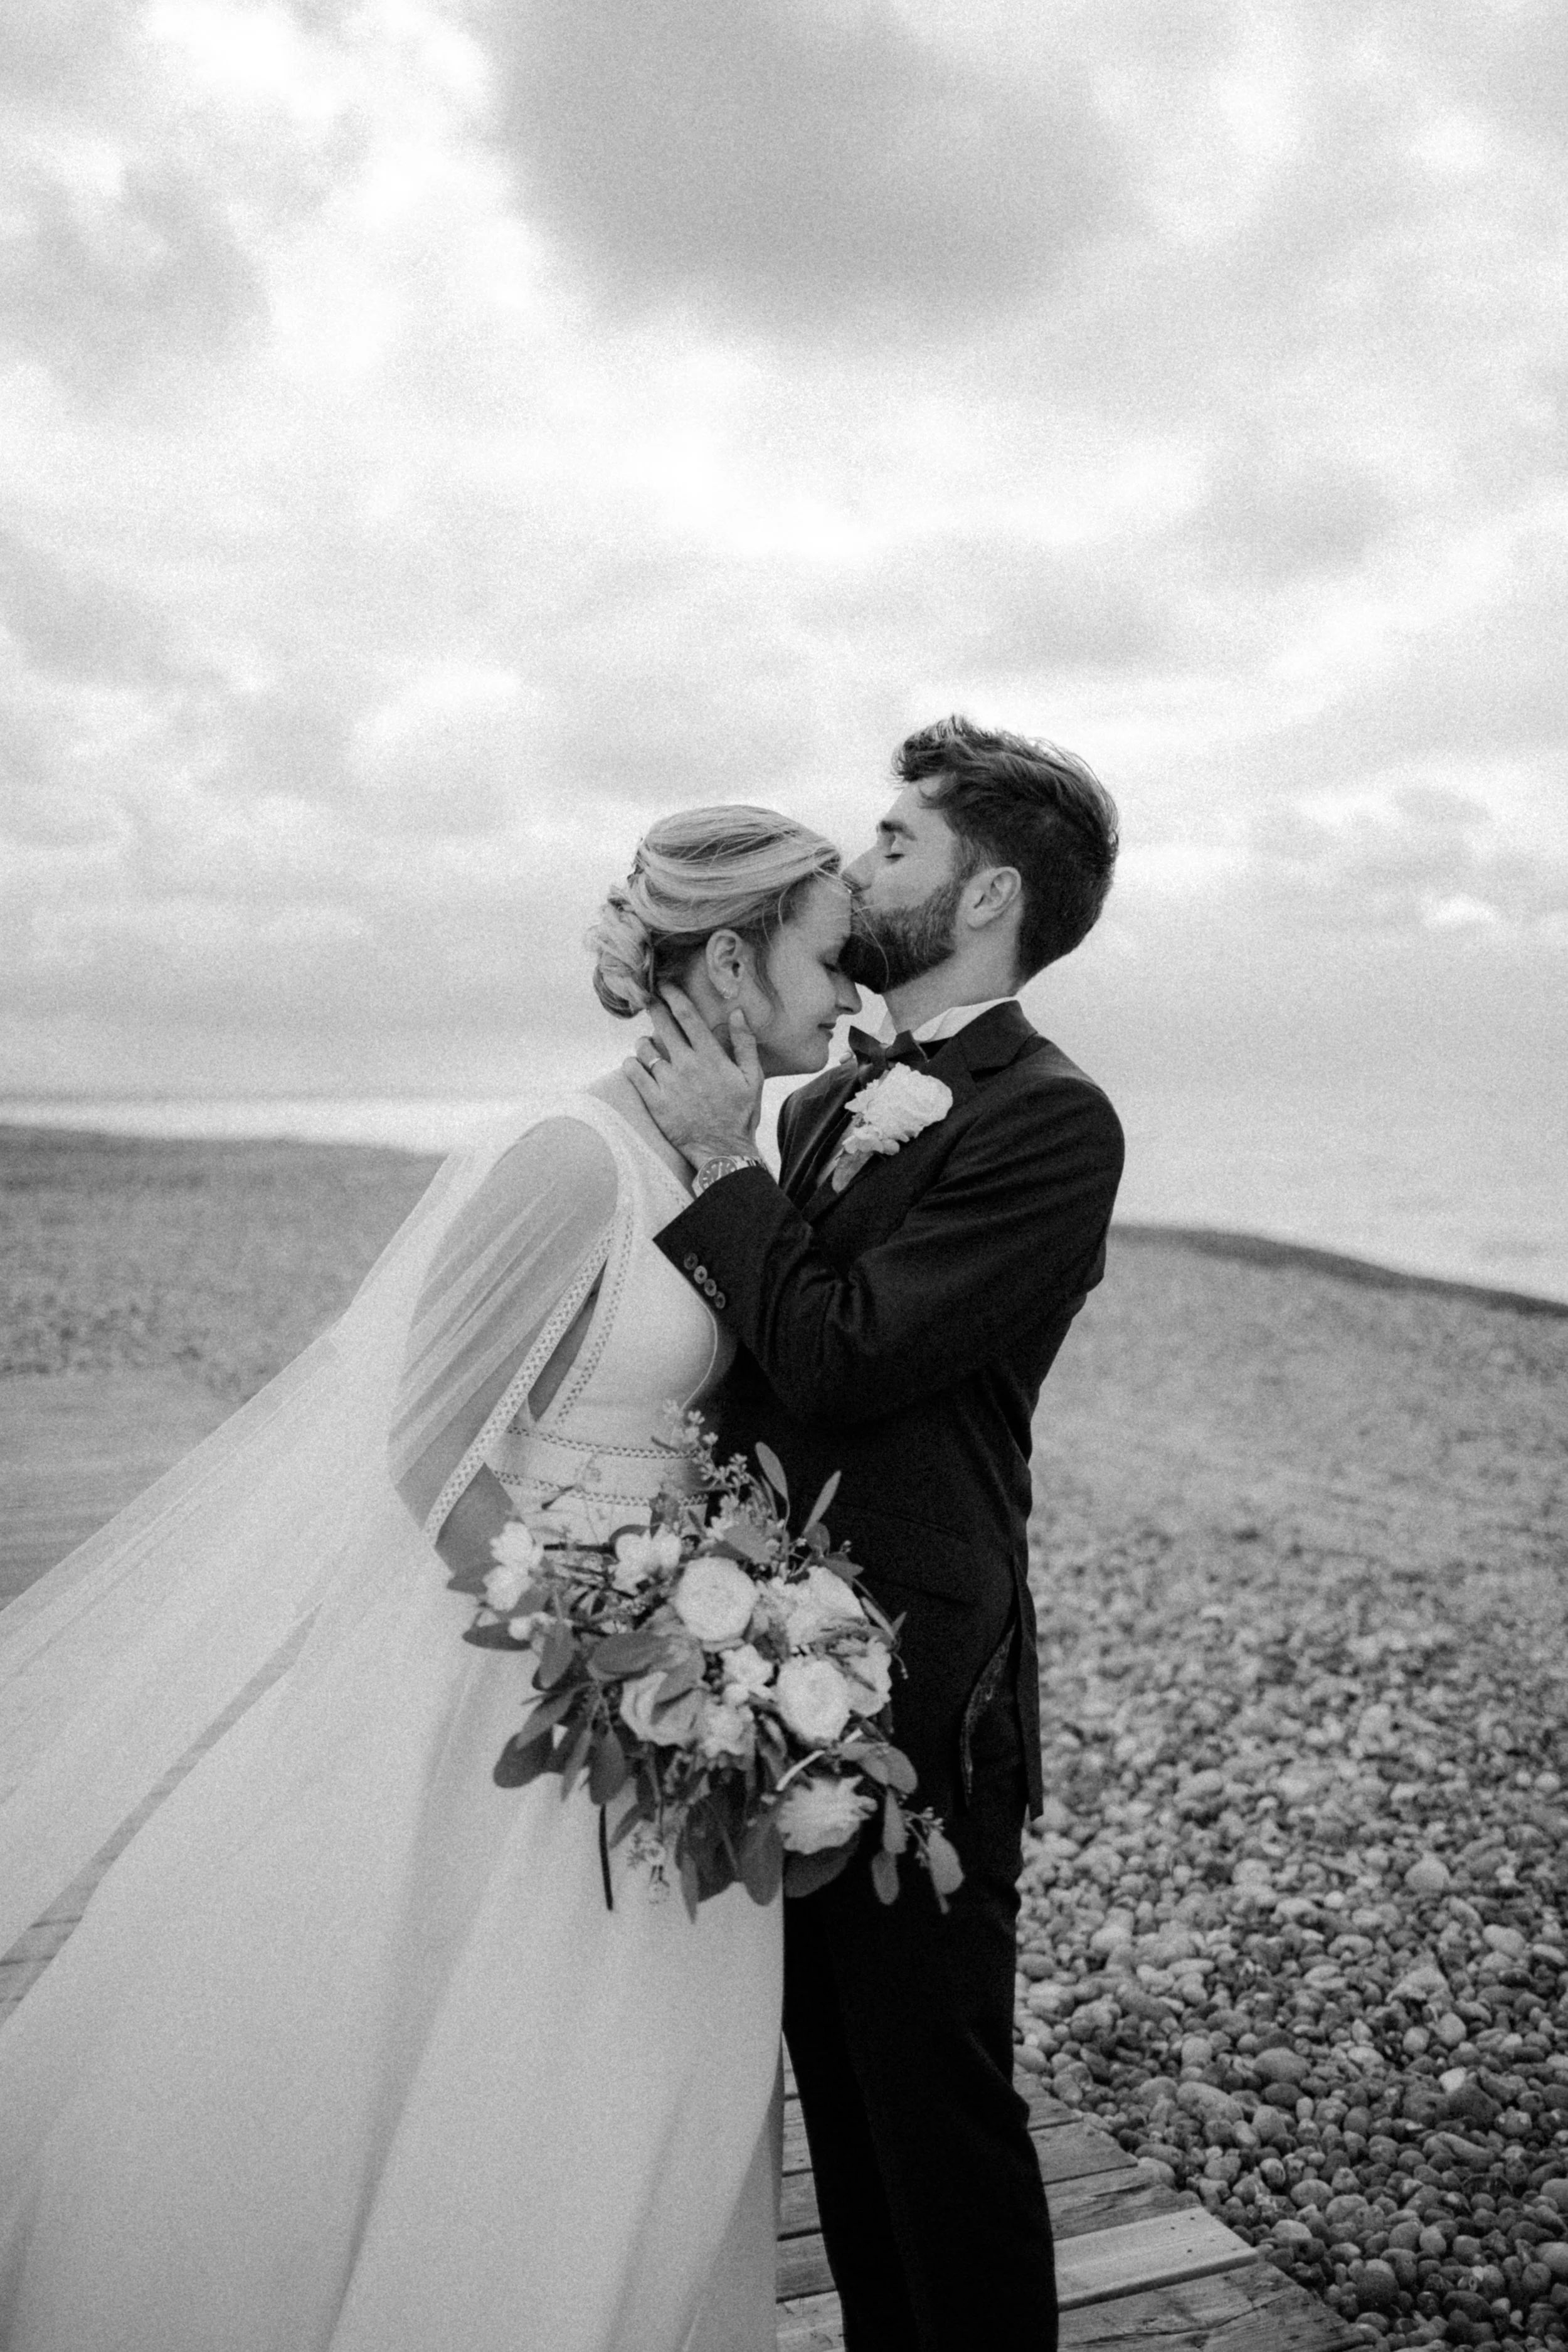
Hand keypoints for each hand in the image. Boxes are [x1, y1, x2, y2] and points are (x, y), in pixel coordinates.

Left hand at [622, 987, 762, 1165]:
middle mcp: (687, 1065)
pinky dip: (631, 1064)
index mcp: (710, 1056)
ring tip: (648, 1045)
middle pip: (662, 1025)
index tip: (664, 985)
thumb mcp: (753, 1077)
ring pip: (644, 1048)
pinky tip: (637, 1065)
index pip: (687, 1016)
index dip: (673, 995)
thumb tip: (738, 1012)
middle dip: (653, 1008)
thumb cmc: (740, 1113)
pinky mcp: (654, 1101)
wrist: (723, 1150)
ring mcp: (668, 1084)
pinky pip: (633, 1072)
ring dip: (643, 1042)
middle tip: (647, 1000)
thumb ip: (745, 1043)